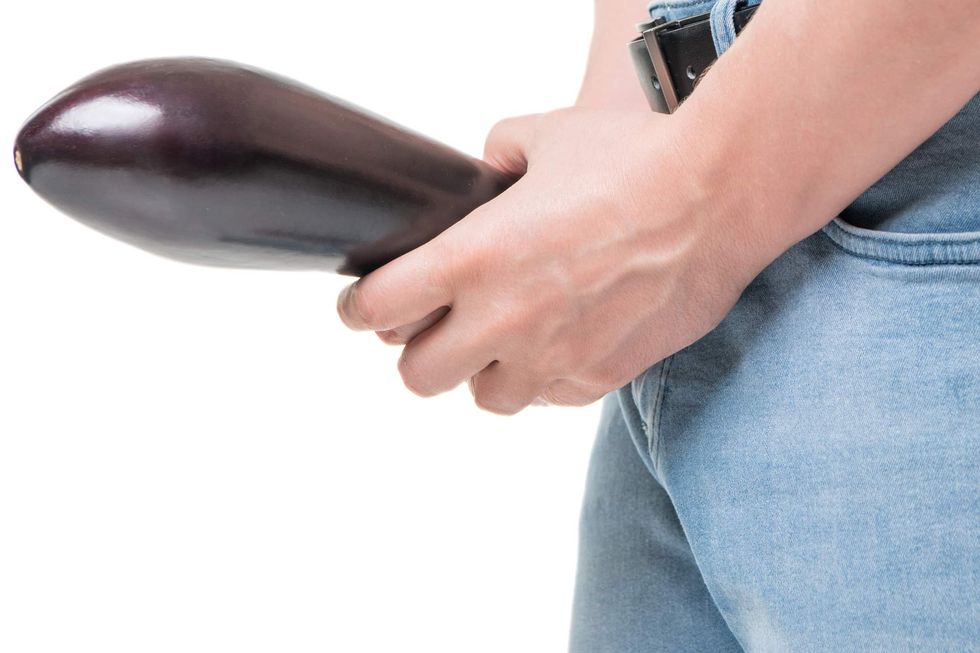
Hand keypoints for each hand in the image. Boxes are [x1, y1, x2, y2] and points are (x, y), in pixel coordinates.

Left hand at [336, 106, 776, 413]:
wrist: (718, 198)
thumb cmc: (634, 161)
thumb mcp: (545, 135)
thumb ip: (496, 153)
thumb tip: (485, 170)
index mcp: (474, 257)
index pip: (379, 309)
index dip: (360, 309)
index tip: (363, 308)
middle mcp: (504, 318)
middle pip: (417, 377)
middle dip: (417, 352)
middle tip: (433, 329)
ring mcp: (553, 356)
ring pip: (485, 399)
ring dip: (483, 372)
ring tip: (504, 340)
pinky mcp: (599, 377)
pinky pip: (550, 399)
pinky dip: (545, 378)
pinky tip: (562, 343)